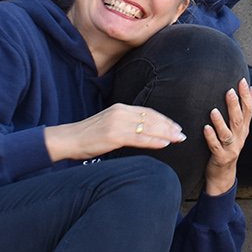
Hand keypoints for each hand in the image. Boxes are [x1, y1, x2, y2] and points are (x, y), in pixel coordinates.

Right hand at [45, 103, 186, 163]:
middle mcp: (121, 112)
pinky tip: (164, 144)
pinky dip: (153, 141)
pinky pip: (138, 138)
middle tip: (182, 134)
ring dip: (166, 134)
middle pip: (151, 118)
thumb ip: (126, 125)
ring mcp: (117, 123)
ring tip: (178, 139)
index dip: (164, 119)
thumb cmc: (89, 136)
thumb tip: (144, 132)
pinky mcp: (114, 135)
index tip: (175, 126)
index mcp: (120, 108)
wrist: (69, 139)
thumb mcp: (109, 124)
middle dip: (169, 127)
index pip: (148, 112)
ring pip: (148, 128)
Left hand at [203, 79, 251, 196]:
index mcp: (244, 129)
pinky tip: (205, 128)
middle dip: (235, 105)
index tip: (241, 81)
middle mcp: (240, 138)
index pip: (248, 110)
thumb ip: (245, 110)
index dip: (246, 96)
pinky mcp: (221, 158)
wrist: (223, 174)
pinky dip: (211, 137)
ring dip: (220, 122)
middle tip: (229, 91)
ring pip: (227, 134)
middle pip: (238, 120)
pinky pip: (216, 147)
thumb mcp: (240, 129)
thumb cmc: (228, 147)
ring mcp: (231, 149)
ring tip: (213, 111)